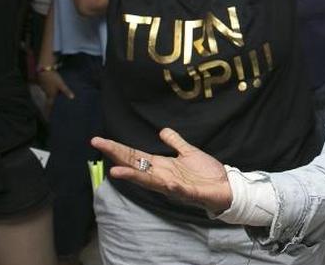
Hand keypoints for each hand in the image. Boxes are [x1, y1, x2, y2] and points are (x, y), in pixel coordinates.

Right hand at [37, 69, 74, 116]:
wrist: (45, 70)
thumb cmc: (54, 78)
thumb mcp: (61, 84)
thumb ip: (66, 91)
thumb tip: (72, 98)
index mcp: (51, 95)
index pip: (50, 107)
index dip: (49, 114)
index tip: (48, 121)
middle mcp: (47, 94)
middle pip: (48, 104)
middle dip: (49, 110)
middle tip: (49, 117)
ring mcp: (45, 90)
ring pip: (48, 99)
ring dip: (49, 103)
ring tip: (52, 109)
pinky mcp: (45, 86)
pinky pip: (48, 93)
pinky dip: (50, 96)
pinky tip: (52, 96)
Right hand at [91, 128, 231, 214]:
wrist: (226, 187)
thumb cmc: (206, 173)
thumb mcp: (188, 153)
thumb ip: (175, 143)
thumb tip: (162, 131)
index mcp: (162, 166)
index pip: (134, 156)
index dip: (117, 148)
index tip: (98, 140)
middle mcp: (163, 176)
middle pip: (136, 166)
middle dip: (117, 156)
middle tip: (98, 145)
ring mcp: (175, 186)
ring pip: (151, 181)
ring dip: (134, 176)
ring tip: (116, 171)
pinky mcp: (191, 193)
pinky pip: (180, 190)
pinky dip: (173, 187)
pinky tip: (166, 181)